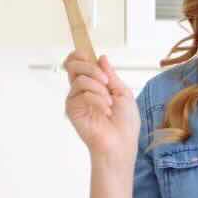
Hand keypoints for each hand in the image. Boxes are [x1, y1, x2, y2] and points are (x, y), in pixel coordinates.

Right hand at [63, 51, 138, 168]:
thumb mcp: (123, 93)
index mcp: (96, 84)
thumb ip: (111, 75)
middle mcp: (83, 89)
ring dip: (99, 86)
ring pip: (79, 75)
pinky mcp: (71, 106)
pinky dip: (96, 97)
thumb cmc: (125, 122)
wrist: (120, 141)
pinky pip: (80, 90)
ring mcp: (76, 97)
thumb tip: (102, 58)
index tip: (90, 55)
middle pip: (73, 63)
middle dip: (91, 67)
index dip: (81, 55)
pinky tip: (104, 110)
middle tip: (105, 82)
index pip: (81, 62)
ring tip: (109, 102)